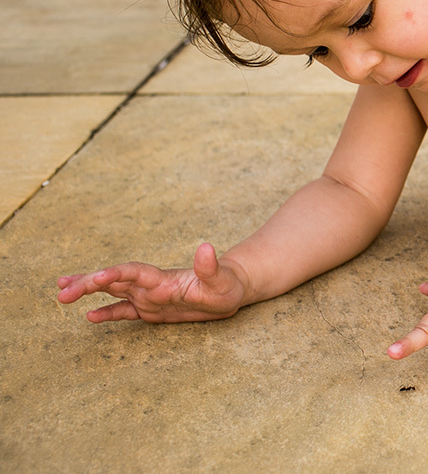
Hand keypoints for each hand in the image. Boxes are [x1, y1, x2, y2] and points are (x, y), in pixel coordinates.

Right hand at [56, 243, 246, 322]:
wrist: (230, 291)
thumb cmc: (228, 285)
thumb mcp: (222, 280)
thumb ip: (211, 266)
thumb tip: (207, 247)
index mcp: (163, 279)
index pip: (133, 272)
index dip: (115, 274)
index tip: (96, 278)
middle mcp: (151, 285)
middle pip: (114, 280)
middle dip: (87, 283)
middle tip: (61, 291)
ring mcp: (149, 296)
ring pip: (112, 292)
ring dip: (88, 291)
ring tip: (61, 293)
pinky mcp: (152, 310)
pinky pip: (124, 311)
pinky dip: (107, 313)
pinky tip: (88, 316)